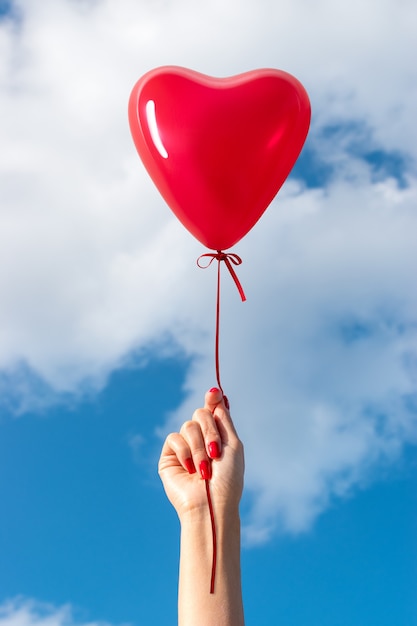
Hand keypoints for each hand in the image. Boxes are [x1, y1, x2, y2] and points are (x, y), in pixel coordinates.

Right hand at [158, 388, 243, 520]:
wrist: (212, 503)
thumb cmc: (227, 479)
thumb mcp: (232, 445)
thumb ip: (223, 419)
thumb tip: (216, 394)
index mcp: (218, 436)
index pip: (212, 410)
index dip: (212, 400)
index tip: (214, 394)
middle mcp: (201, 439)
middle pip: (201, 413)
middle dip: (210, 430)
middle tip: (216, 451)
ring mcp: (185, 447)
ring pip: (188, 425)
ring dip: (200, 447)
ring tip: (204, 469)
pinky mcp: (169, 456)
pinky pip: (174, 438)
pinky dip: (185, 452)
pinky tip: (190, 469)